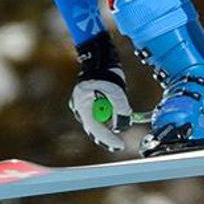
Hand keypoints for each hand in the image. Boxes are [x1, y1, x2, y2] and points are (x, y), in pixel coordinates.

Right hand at [70, 32, 131, 151]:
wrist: (98, 58)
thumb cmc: (105, 72)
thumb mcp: (116, 91)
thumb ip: (120, 109)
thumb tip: (123, 125)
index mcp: (83, 105)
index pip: (95, 129)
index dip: (108, 139)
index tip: (120, 145)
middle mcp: (80, 108)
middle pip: (94, 129)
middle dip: (107, 135)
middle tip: (119, 143)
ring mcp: (82, 106)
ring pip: (97, 123)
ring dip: (108, 124)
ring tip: (117, 112)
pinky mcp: (87, 104)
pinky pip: (98, 116)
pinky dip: (107, 117)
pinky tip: (113, 109)